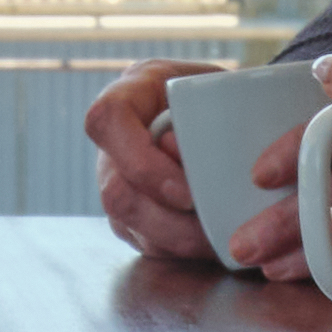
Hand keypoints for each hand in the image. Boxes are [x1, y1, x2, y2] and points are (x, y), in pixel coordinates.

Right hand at [89, 61, 312, 279]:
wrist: (218, 109)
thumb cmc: (222, 92)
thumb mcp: (225, 83)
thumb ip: (225, 104)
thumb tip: (221, 147)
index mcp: (131, 94)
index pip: (106, 121)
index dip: (139, 162)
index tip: (187, 191)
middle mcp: (114, 143)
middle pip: (115, 193)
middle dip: (166, 220)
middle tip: (212, 225)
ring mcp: (118, 183)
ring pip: (128, 225)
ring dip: (178, 240)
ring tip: (222, 239)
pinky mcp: (132, 217)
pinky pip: (148, 243)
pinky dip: (184, 249)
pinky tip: (216, 243)